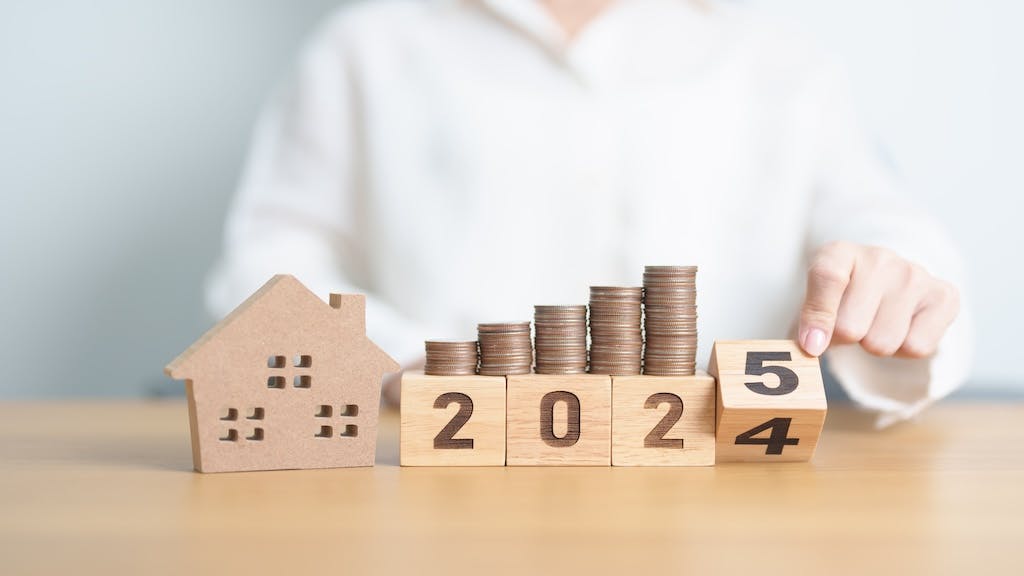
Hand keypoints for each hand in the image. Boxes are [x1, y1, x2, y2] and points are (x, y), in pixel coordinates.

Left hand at [798, 241, 959, 358]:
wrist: (886, 283)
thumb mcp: (813, 304)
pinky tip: (902, 326)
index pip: (827, 278)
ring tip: (876, 323)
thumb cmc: (841, 299)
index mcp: (839, 252)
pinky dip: (905, 349)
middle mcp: (879, 257)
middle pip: (851, 327)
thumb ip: (803, 323)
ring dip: (875, 345)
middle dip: (846, 339)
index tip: (812, 346)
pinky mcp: (944, 295)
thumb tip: (810, 346)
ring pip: (883, 342)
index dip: (818, 317)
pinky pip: (917, 347)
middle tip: (851, 325)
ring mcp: (915, 273)